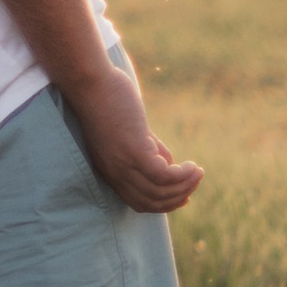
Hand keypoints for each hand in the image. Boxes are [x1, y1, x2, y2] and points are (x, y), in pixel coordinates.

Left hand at [66, 61, 202, 213]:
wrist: (89, 82)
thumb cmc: (107, 99)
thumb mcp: (131, 130)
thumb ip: (149, 147)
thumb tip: (169, 163)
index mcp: (111, 171)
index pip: (138, 202)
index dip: (163, 204)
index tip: (183, 197)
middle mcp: (116, 173)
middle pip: (151, 202)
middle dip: (178, 197)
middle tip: (195, 181)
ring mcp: (123, 164)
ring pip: (159, 191)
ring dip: (184, 185)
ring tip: (197, 172)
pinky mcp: (134, 151)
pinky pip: (163, 175)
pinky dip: (181, 175)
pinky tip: (190, 165)